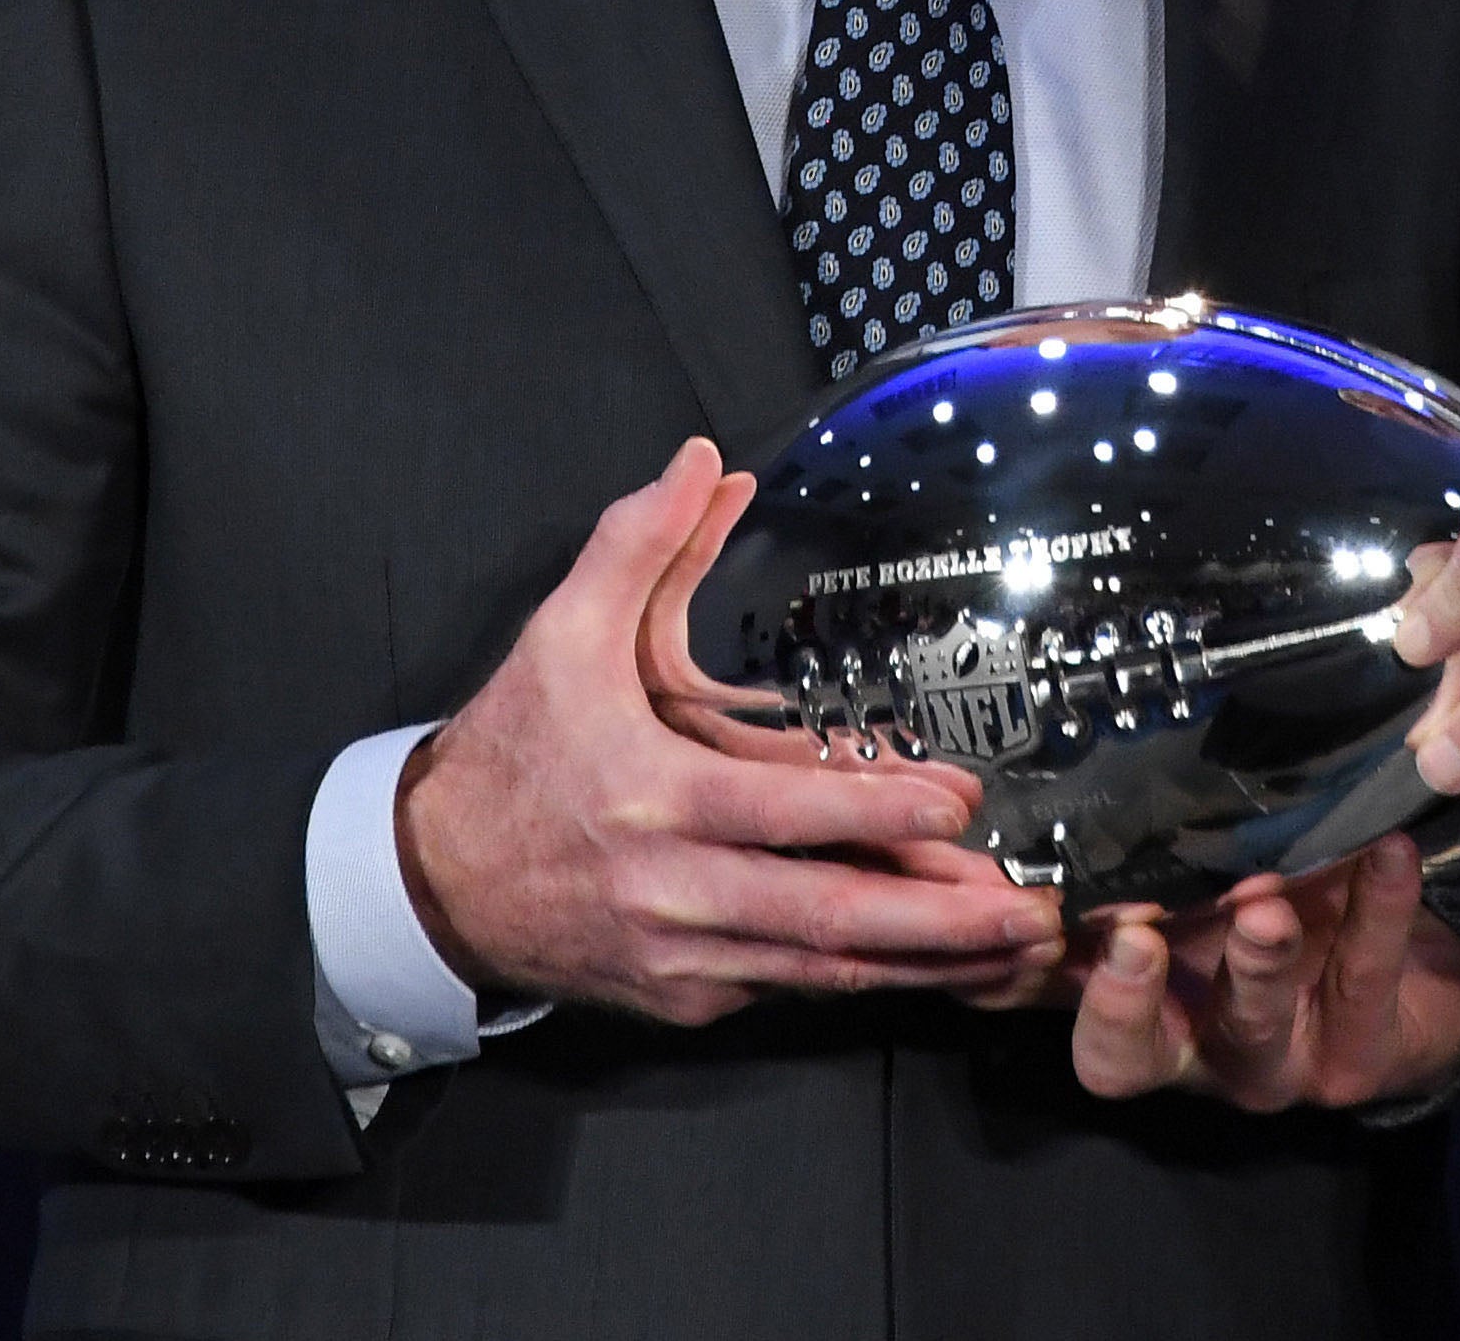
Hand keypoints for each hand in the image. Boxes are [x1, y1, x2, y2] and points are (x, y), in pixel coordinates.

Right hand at [398, 438, 1066, 1022]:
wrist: (434, 882)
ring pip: (821, 970)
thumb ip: (639, 544)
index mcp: (653, 798)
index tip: (955, 804)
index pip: (781, 813)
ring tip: (1012, 951)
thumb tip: (705, 461)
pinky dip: (864, 979)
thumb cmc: (513, 753)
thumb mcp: (563, 635)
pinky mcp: (686, 998)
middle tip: (1024, 912)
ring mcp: (683, 957)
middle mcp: (675, 891)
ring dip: (923, 964)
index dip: (871, 813)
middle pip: (823, 918)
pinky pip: (790, 989)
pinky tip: (937, 964)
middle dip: (934, 922)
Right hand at [1066, 836, 1459, 1110]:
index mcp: (1143, 1009)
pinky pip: (1364, 979)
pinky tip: (1387, 852)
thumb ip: (1141, 876)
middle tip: (1134, 934)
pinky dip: (1378, 910)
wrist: (1412, 989)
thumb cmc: (1283, 928)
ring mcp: (1276, 1061)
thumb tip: (1041, 811)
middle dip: (1123, 998)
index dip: (1035, 980)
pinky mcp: (1358, 1053)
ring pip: (1251, 1021)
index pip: (1056, 999)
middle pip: (1130, 1054)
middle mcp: (1195, 1050)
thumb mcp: (1203, 906)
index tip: (1033, 922)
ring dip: (1254, 960)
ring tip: (1264, 905)